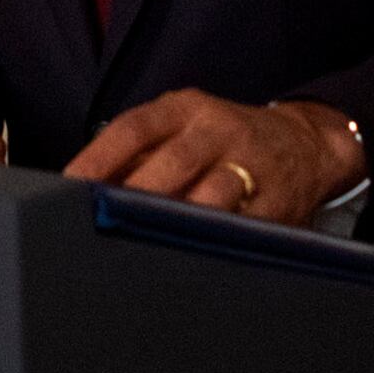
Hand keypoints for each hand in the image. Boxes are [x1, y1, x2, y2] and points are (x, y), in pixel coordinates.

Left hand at [63, 92, 363, 224]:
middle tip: (98, 225)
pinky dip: (212, 247)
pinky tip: (185, 264)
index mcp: (186, 108)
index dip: (97, 160)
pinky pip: (241, 229)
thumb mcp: (184, 127)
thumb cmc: (223, 141)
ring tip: (136, 251)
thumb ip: (138, 154)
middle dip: (133, 199)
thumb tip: (79, 191)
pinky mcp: (277, 203)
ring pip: (208, 200)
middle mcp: (218, 130)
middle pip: (170, 165)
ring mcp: (252, 166)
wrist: (305, 144)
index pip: (133, 129)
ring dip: (173, 226)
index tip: (68, 189)